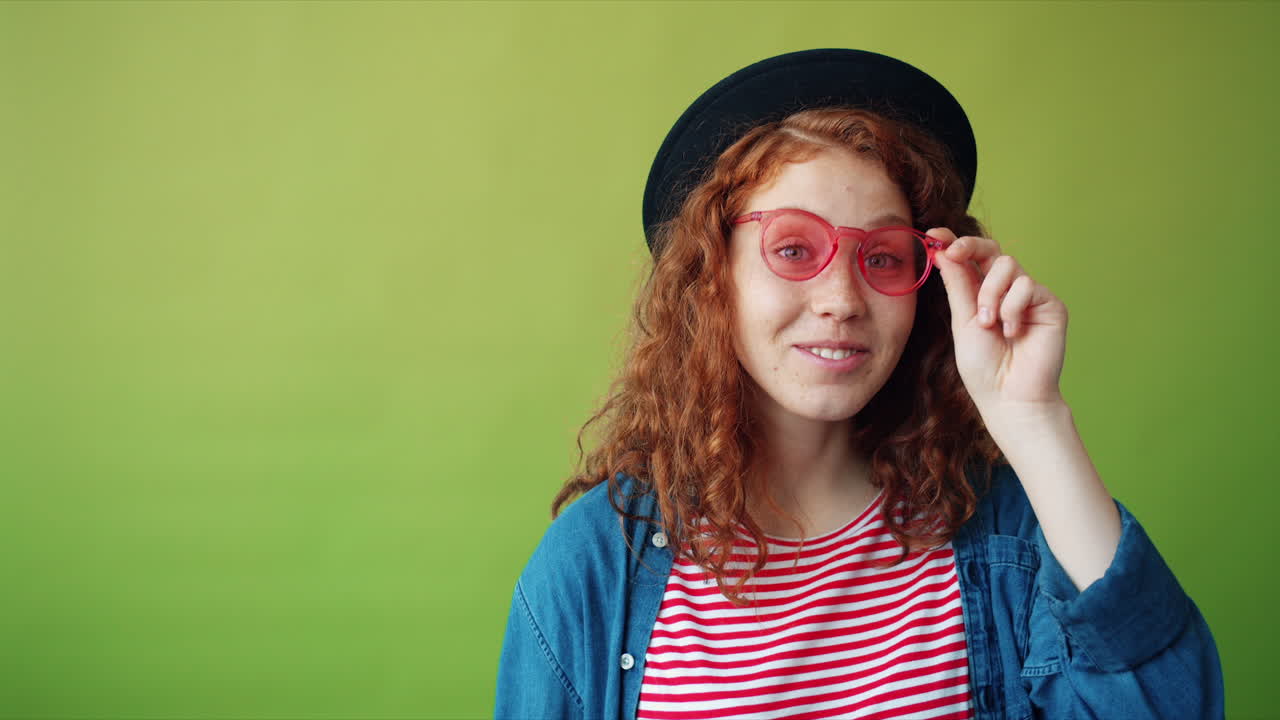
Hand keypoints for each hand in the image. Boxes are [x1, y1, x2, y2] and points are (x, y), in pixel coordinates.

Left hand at [927, 228, 1068, 424]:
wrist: (1009, 396)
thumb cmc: (984, 367)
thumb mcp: (963, 321)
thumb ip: (957, 285)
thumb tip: (942, 252)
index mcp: (980, 294)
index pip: (969, 259)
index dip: (953, 243)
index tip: (933, 235)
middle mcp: (1005, 291)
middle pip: (991, 249)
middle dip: (969, 246)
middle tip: (951, 253)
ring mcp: (1028, 296)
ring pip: (1007, 264)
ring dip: (990, 293)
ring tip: (989, 324)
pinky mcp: (1049, 304)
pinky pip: (1026, 285)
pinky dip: (1012, 307)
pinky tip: (1013, 332)